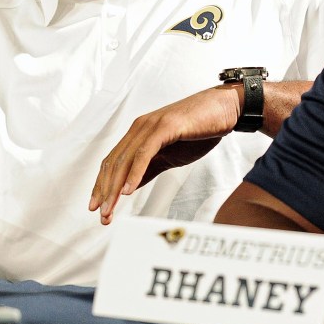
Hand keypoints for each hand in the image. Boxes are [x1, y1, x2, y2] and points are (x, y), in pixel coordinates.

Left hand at [89, 85, 241, 224]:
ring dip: (115, 188)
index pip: (113, 162)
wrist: (225, 108)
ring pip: (125, 160)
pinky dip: (134, 173)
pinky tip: (129, 190)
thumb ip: (150, 168)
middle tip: (102, 215)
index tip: (98, 208)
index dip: (103, 185)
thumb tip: (130, 186)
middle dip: (104, 191)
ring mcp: (151, 126)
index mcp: (139, 133)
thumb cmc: (200, 130)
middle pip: (113, 163)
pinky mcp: (165, 127)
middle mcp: (140, 127)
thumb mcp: (170, 154)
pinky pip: (144, 153)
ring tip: (110, 209)